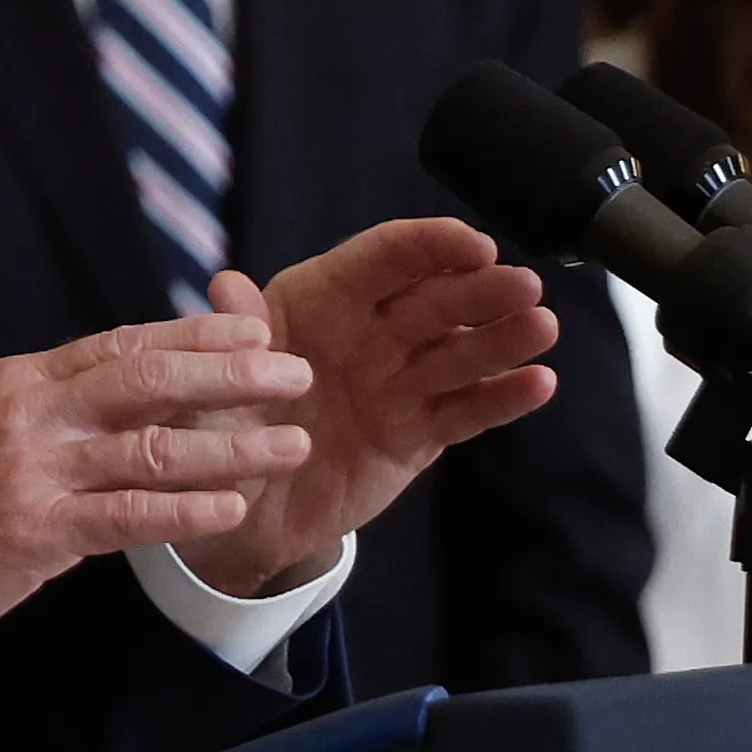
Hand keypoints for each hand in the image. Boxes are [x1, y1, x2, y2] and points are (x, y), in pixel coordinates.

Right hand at [0, 310, 315, 646]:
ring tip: (292, 446)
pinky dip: (185, 512)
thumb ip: (58, 411)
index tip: (255, 329)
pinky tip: (232, 508)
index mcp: (19, 382)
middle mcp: (28, 414)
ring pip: (150, 448)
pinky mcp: (36, 531)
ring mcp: (32, 471)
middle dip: (229, 375)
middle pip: (144, 379)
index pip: (120, 343)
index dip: (194, 334)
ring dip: (231, 446)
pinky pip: (126, 517)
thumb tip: (139, 395)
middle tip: (294, 373)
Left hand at [183, 220, 563, 596]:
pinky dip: (502, 398)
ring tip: (541, 326)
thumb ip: (229, 338)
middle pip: (435, 300)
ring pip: (460, 352)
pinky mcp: (419, 432)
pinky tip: (539, 383)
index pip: (383, 259)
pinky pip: (465, 410)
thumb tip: (226, 284)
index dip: (429, 247)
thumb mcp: (210, 382)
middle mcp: (369, 331)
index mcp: (321, 298)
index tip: (473, 244)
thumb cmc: (220, 424)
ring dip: (503, 337)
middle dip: (480, 289)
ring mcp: (400, 381)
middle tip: (523, 285)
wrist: (239, 507)